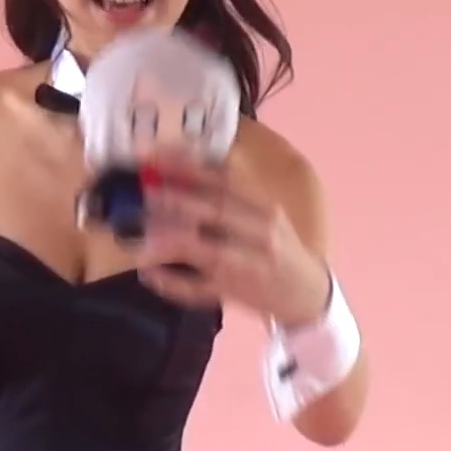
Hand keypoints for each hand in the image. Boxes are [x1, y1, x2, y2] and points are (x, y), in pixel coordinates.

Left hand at [130, 151, 330, 325]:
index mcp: (265, 208)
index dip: (190, 166)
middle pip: (218, 211)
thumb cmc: (278, 247)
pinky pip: (200, 289)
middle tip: (147, 190)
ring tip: (142, 234)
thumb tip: (177, 171)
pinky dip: (173, 283)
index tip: (159, 156)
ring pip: (209, 251)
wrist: (308, 293)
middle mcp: (261, 234)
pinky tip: (149, 274)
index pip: (227, 180)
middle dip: (180, 199)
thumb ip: (229, 196)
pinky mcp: (235, 294)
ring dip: (173, 242)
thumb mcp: (263, 216)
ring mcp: (249, 266)